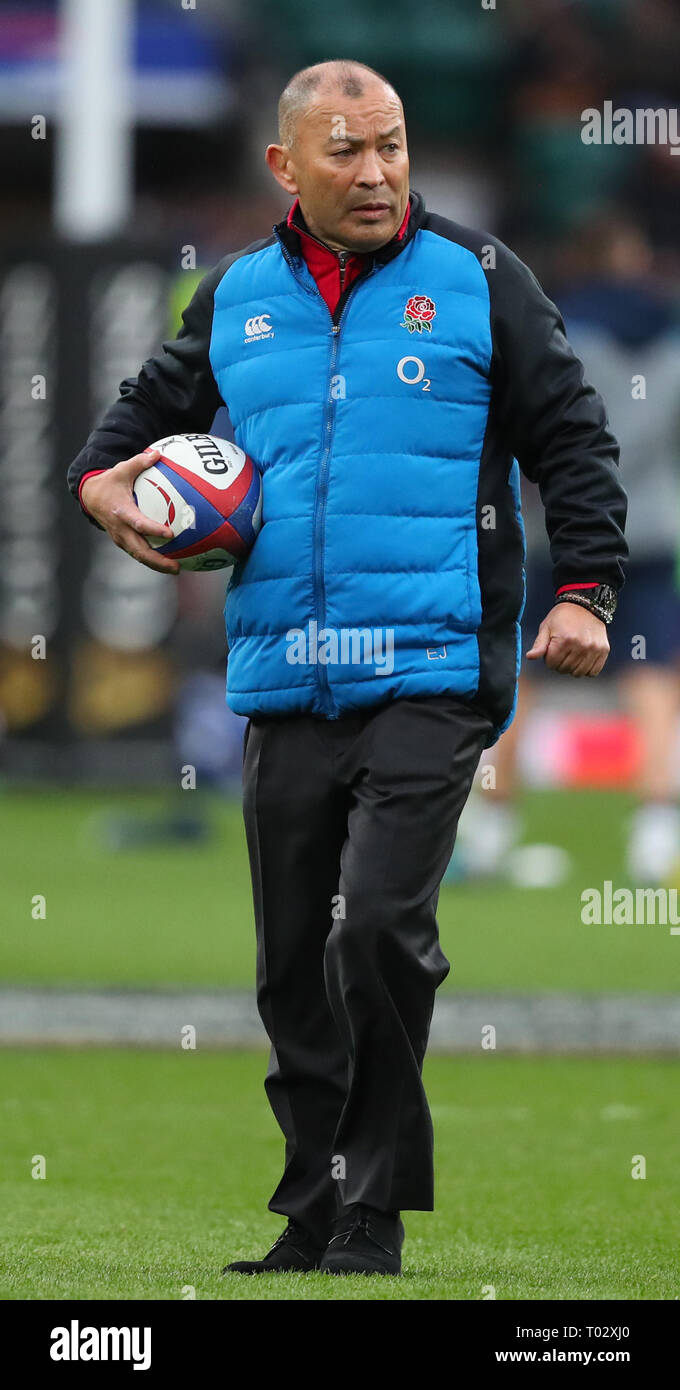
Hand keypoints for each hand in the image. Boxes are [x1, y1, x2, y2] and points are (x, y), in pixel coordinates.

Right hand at [80, 450, 179, 574]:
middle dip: (157, 560)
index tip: (170, 533)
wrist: (90, 496)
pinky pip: (138, 553)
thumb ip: (140, 462)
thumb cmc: (110, 482)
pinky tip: (169, 561)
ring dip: (157, 564)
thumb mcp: (122, 469)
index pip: (138, 524)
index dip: (153, 530)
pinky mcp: (123, 541)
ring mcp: (120, 538)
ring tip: (176, 568)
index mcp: (121, 512)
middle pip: (140, 550)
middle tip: (176, 565)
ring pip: (139, 556)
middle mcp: (120, 529)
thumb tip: (158, 453)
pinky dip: (152, 560)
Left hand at [526, 602, 609, 676]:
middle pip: (564, 669)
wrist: (585, 605)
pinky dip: (586, 669)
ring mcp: (593, 648)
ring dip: (572, 668)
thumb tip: (529, 657)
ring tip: (572, 655)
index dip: (549, 659)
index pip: (552, 664)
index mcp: (564, 639)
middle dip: (560, 663)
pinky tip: (582, 659)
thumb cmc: (562, 617)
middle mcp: (580, 645)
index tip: (552, 649)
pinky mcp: (603, 650)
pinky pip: (593, 672)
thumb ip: (539, 645)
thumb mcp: (546, 627)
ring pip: (578, 673)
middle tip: (562, 651)